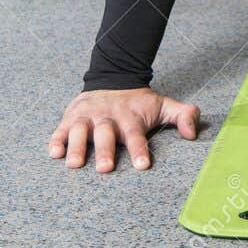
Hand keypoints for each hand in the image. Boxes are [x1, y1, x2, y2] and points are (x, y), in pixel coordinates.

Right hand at [48, 87, 198, 173]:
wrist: (113, 78)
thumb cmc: (139, 103)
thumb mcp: (163, 105)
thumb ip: (183, 116)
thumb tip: (193, 134)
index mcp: (131, 117)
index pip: (136, 134)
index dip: (139, 149)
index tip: (142, 165)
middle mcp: (108, 116)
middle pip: (106, 134)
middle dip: (105, 151)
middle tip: (105, 169)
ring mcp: (88, 116)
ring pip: (81, 131)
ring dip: (77, 147)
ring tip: (74, 164)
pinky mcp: (71, 117)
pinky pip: (61, 129)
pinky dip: (57, 140)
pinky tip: (54, 153)